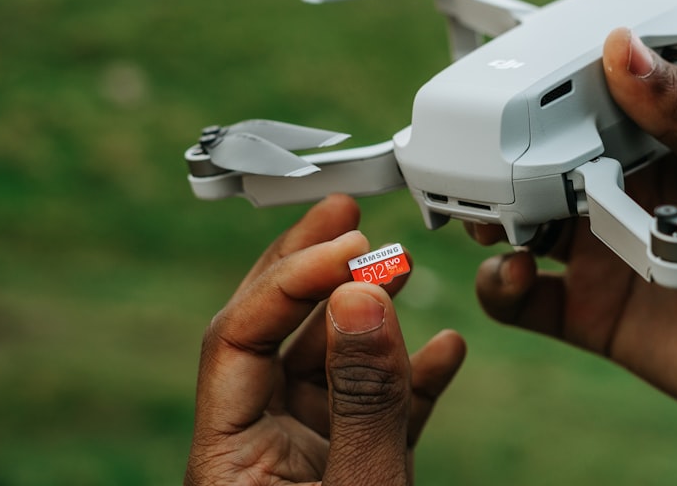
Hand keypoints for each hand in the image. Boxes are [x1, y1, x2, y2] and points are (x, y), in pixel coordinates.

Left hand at [187, 194, 465, 485]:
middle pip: (274, 333)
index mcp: (229, 457)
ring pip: (329, 362)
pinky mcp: (355, 471)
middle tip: (346, 215)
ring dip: (368, 311)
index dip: (291, 279)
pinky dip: (413, 375)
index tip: (349, 246)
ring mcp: (308, 459)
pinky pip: (378, 408)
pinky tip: (447, 346)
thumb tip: (360, 297)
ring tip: (400, 266)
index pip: (239, 338)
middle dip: (313, 268)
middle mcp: (261, 448)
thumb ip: (363, 398)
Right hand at [471, 28, 676, 447]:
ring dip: (492, 221)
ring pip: (519, 228)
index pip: (581, 110)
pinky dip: (501, 287)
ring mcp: (602, 255)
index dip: (537, 101)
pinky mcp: (593, 314)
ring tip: (495, 222)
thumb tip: (624, 47)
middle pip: (535, 168)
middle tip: (481, 166)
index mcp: (655, 148)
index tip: (502, 92)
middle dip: (499, 163)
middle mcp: (620, 196)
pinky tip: (515, 276)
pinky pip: (525, 300)